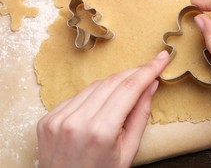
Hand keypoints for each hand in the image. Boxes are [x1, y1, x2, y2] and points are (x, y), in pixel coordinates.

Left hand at [37, 51, 169, 167]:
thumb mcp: (128, 151)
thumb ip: (140, 115)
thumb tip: (151, 85)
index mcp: (101, 131)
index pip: (130, 89)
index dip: (148, 70)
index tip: (161, 58)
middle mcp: (76, 121)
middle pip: (112, 82)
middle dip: (134, 72)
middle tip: (151, 68)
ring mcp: (58, 118)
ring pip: (95, 85)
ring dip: (115, 82)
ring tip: (129, 88)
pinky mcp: (48, 117)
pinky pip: (79, 95)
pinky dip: (95, 94)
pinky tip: (104, 101)